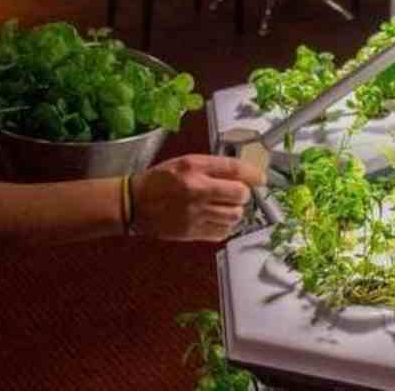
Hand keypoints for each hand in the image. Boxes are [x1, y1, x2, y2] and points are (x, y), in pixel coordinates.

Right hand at [131, 155, 265, 241]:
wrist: (134, 204)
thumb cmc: (159, 180)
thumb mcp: (185, 162)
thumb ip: (213, 166)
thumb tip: (241, 171)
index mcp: (194, 169)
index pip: (234, 169)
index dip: (253, 173)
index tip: (260, 177)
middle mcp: (196, 190)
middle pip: (239, 194)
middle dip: (243, 193)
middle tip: (237, 192)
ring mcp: (195, 214)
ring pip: (234, 215)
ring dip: (235, 210)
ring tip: (225, 206)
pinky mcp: (192, 232)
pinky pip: (222, 232)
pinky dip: (225, 226)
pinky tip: (216, 218)